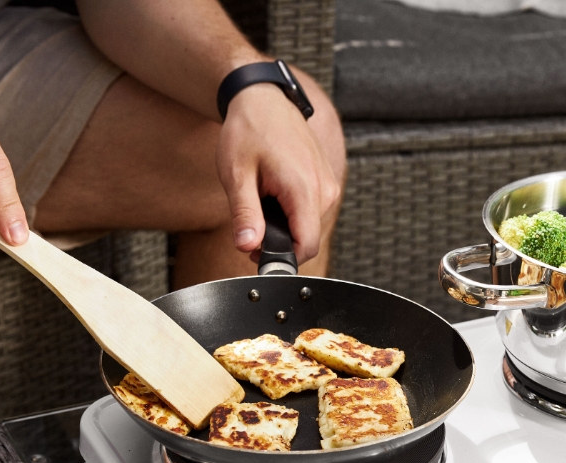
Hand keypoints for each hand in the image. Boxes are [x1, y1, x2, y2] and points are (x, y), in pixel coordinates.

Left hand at [215, 80, 339, 261]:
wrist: (263, 99)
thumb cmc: (248, 130)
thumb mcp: (236, 174)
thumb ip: (244, 214)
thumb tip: (247, 247)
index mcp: (303, 188)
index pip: (305, 246)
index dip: (280, 259)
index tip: (255, 254)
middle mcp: (324, 189)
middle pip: (306, 240)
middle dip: (278, 242)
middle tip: (250, 225)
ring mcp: (329, 186)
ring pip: (308, 228)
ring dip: (284, 227)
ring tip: (262, 201)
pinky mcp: (328, 183)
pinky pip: (312, 214)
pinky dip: (292, 214)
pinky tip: (275, 195)